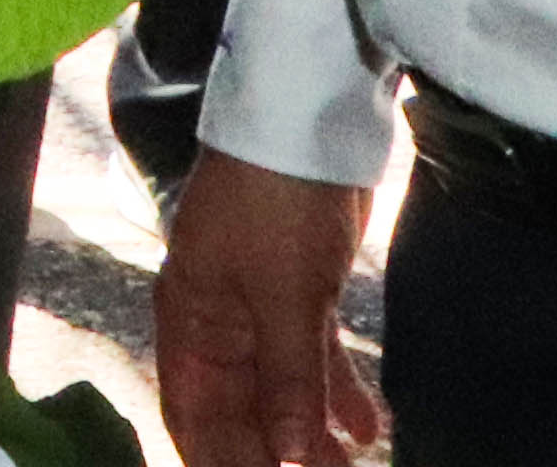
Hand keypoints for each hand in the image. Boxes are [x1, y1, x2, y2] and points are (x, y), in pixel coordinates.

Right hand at [158, 149, 381, 464]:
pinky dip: (336, 393)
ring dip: (311, 430)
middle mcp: (215, 322)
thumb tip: (291, 458)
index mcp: (189, 321)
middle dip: (274, 452)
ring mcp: (258, 308)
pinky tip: (368, 428)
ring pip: (280, 388)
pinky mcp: (299, 293)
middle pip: (239, 407)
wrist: (305, 124)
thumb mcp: (284, 295)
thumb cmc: (273, 205)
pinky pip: (313, 358)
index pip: (191, 410)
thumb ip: (289, 380)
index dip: (216, 460)